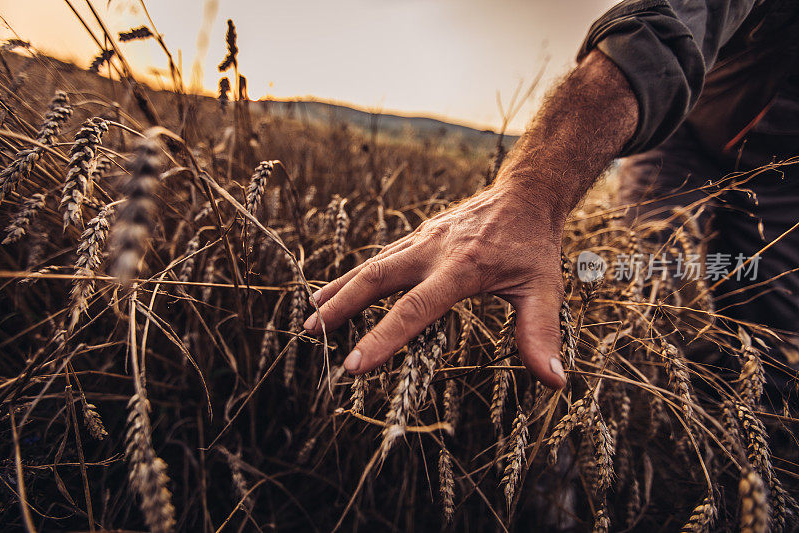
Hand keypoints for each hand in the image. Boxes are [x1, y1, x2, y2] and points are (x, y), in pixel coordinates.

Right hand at [302, 180, 567, 388]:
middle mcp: (432, 251)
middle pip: (377, 279)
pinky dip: (355, 276)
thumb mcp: (544, 289)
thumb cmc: (534, 245)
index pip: (414, 309)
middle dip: (342, 308)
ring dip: (340, 290)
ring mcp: (421, 240)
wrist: (525, 194)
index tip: (353, 365)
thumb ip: (541, 335)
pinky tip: (339, 290)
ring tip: (312, 317)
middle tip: (312, 334)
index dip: (382, 338)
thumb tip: (553, 383)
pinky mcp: (418, 236)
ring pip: (372, 265)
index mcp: (460, 268)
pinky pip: (381, 257)